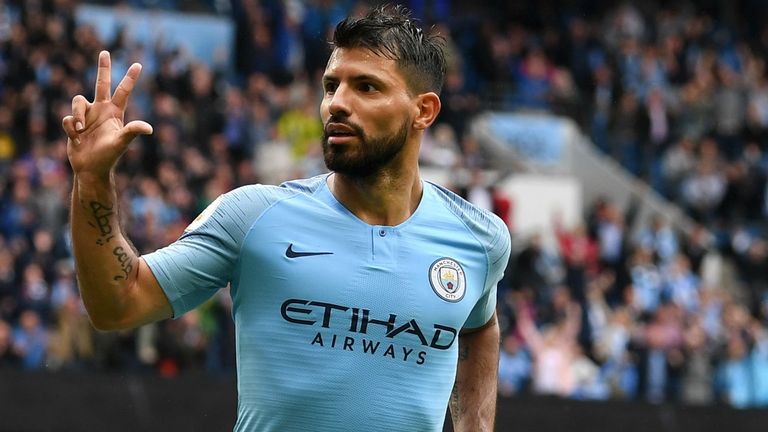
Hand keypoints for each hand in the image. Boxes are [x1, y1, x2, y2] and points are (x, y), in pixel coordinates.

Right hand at [62, 50, 152, 180]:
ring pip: (77, 100)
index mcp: (115, 112)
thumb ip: (132, 132)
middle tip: (105, 52)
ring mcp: (87, 116)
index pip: (123, 91)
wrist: (91, 169)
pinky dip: (71, 128)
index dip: (130, 78)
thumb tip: (149, 128)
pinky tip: (76, 139)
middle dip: (103, 68)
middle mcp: (101, 110)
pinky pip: (69, 118)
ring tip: (81, 131)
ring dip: (77, 116)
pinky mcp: (74, 123)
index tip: (139, 65)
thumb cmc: (108, 157)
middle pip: (101, 83)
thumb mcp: (120, 143)